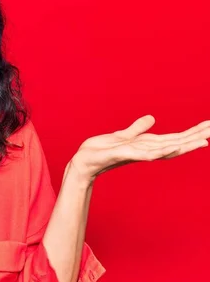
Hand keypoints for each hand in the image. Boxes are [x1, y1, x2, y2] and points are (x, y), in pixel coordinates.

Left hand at [69, 115, 209, 182]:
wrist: (84, 162)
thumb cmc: (102, 151)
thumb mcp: (122, 136)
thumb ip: (138, 129)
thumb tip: (152, 118)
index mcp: (147, 145)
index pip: (175, 138)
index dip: (193, 133)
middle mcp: (146, 151)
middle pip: (176, 143)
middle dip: (196, 137)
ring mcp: (136, 154)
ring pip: (165, 150)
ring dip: (184, 146)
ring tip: (203, 141)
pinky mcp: (122, 154)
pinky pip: (143, 154)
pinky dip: (157, 152)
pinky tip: (170, 149)